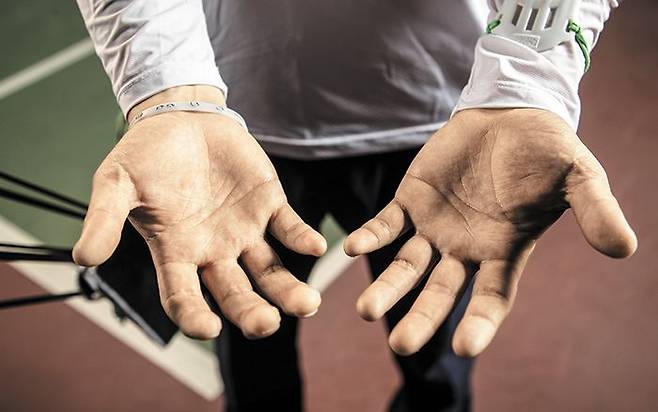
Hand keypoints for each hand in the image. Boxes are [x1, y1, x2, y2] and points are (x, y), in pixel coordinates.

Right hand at [73, 86, 325, 338]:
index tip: (209, 328)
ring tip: (308, 304)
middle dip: (252, 313)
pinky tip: (316, 247)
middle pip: (236, 294)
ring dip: (289, 290)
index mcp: (176, 252)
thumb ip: (104, 218)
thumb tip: (85, 259)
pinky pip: (290, 230)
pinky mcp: (269, 206)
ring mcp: (244, 231)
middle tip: (267, 325)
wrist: (181, 116)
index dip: (194, 316)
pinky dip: (302, 239)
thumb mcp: (117, 181)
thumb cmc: (145, 153)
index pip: (184, 296)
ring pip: (270, 272)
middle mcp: (213, 250)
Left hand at [344, 108, 636, 356]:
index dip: (479, 323)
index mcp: (504, 252)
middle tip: (400, 343)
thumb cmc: (548, 149)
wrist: (511, 113)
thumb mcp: (579, 177)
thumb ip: (594, 211)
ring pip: (406, 267)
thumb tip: (624, 249)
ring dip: (386, 288)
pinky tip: (353, 247)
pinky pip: (386, 225)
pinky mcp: (410, 200)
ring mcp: (434, 227)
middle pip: (440, 293)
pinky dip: (371, 236)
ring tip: (366, 310)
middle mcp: (465, 249)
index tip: (463, 346)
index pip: (492, 299)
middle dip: (421, 318)